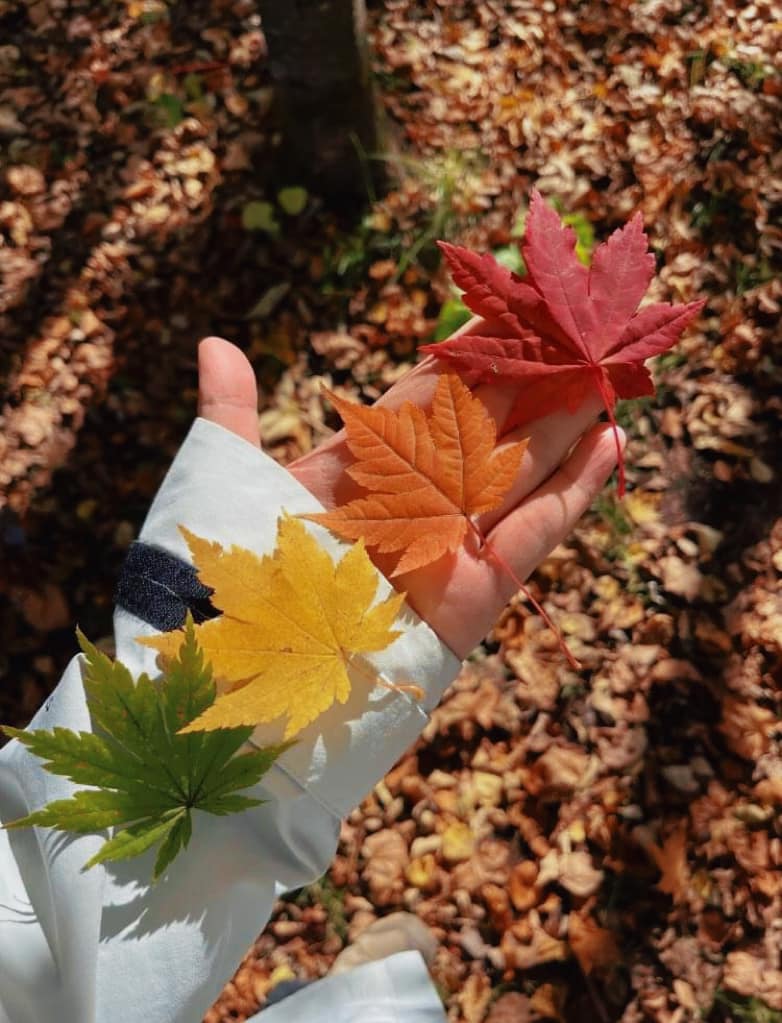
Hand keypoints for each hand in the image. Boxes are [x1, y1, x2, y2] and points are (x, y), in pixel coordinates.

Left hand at [197, 335, 621, 658]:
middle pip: (488, 426)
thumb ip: (231, 410)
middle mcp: (416, 499)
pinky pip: (536, 531)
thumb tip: (213, 340)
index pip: (431, 393)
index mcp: (365, 467)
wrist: (255, 676)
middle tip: (580, 334)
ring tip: (608, 377)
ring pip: (522, 470)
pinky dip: (575, 490)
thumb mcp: (229, 477)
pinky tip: (609, 443)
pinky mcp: (478, 590)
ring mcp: (451, 543)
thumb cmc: (240, 575)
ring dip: (567, 426)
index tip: (511, 310)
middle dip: (534, 382)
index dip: (471, 352)